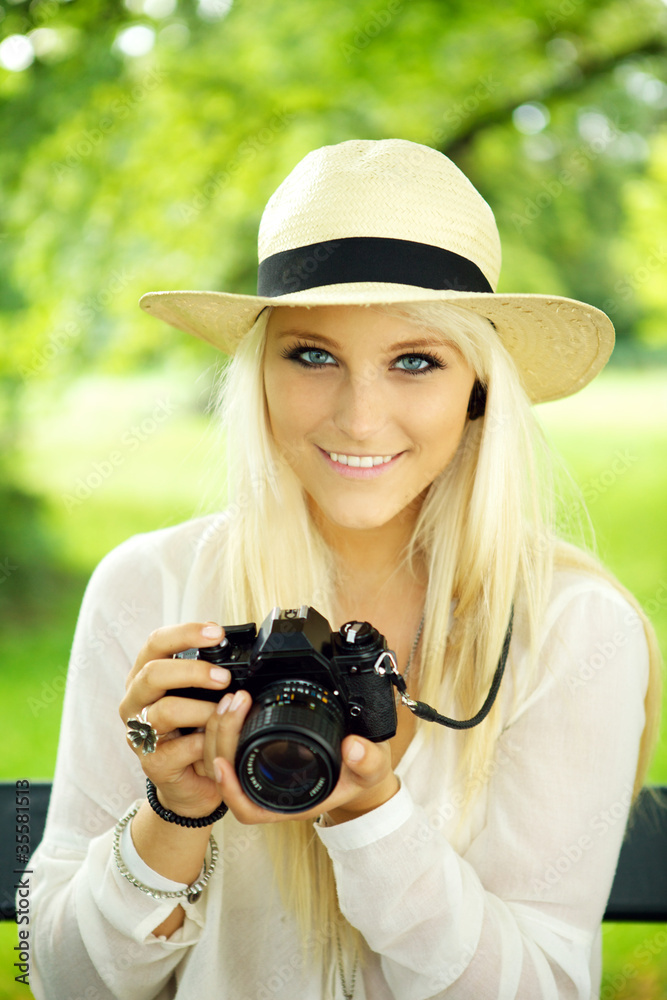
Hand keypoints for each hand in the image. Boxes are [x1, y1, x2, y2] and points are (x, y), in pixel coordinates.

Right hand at [119, 622, 232, 817]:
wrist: (191, 783)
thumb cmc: (195, 731)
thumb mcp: (201, 697)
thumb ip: (209, 676)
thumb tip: (240, 654)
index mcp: (146, 676)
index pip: (156, 643)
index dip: (185, 633)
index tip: (217, 633)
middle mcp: (135, 701)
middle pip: (153, 673)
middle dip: (193, 671)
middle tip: (224, 677)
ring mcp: (139, 733)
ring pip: (166, 711)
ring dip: (203, 711)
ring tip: (224, 713)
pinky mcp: (151, 763)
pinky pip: (180, 749)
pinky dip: (205, 744)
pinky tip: (216, 744)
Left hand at [201, 690, 399, 824]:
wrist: (362, 764)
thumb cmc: (362, 772)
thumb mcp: (373, 767)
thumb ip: (368, 760)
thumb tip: (354, 747)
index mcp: (292, 802)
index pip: (250, 808)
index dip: (231, 791)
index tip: (223, 764)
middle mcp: (271, 790)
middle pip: (228, 776)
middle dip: (222, 740)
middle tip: (233, 706)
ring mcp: (263, 772)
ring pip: (225, 759)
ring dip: (220, 731)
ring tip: (231, 701)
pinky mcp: (261, 754)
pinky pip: (233, 747)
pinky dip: (227, 728)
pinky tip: (232, 705)